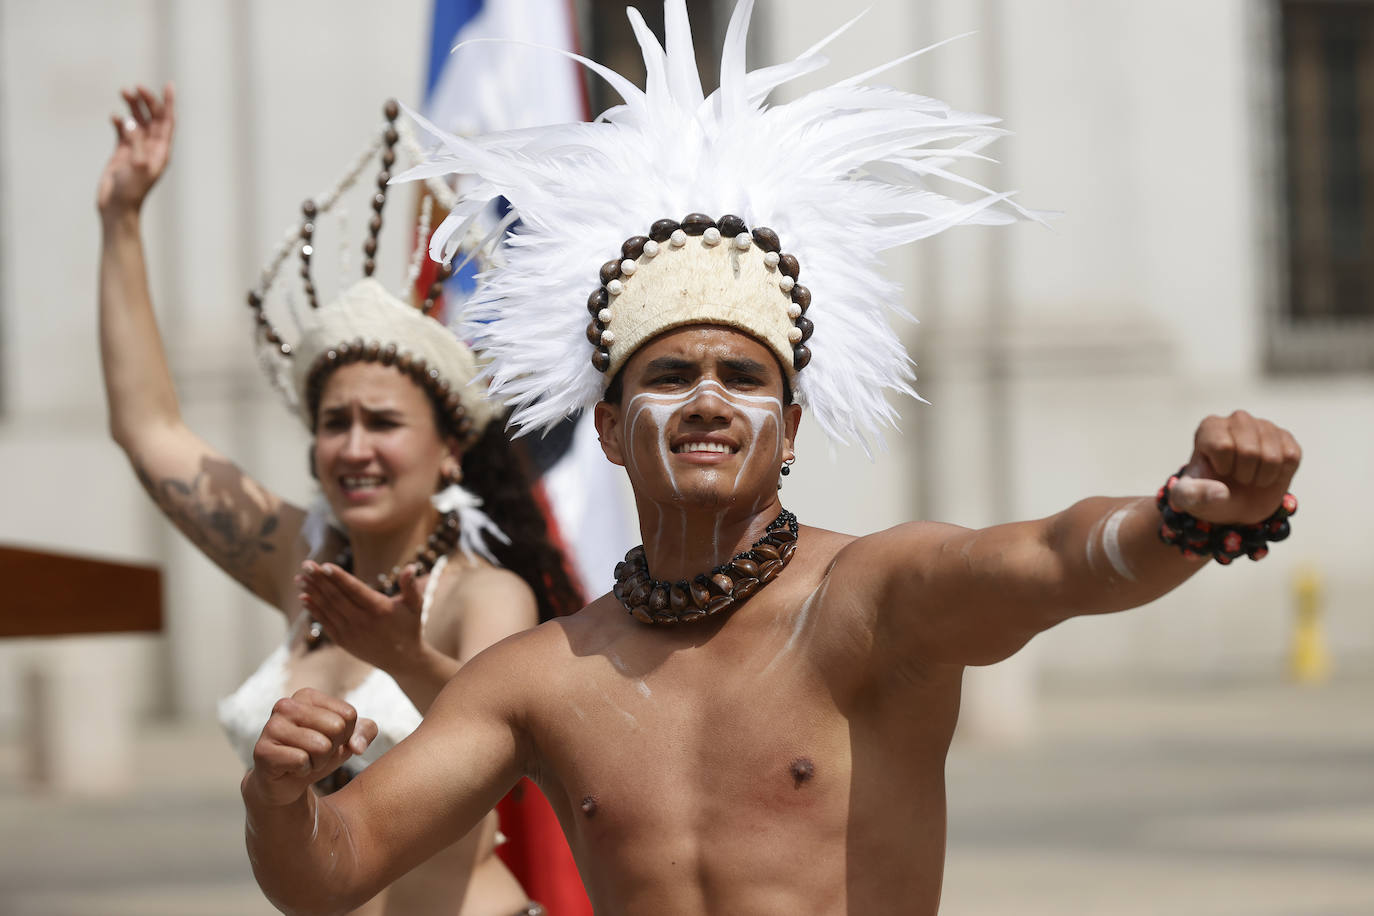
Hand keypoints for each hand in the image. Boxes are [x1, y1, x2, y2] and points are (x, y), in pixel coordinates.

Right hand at [97, 84, 174, 218]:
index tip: (169, 85)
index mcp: (162, 150)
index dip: (169, 103)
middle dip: (146, 101)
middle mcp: (152, 147)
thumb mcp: (138, 165)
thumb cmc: (132, 190)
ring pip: (137, 121)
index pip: (168, 122)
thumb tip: (131, 122)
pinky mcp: (122, 151)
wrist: (117, 207)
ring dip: (132, 106)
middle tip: (135, 88)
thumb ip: (137, 142)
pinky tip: (113, 116)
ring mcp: (136, 148)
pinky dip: (119, 121)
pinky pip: (122, 130)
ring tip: (123, 92)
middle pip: (153, 117)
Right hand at [247, 688, 376, 806]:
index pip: (349, 714)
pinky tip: (291, 769)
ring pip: (321, 746)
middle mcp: (286, 705)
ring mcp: (271, 727)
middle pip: (337, 727)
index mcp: (306, 696)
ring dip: (318, 761)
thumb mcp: (348, 740)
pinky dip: (303, 770)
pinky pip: (302, 760)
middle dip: (332, 748)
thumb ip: (366, 731)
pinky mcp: (262, 750)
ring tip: (303, 760)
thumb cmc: (318, 754)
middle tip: (314, 753)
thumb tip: (357, 746)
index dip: (345, 735)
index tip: (327, 740)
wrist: (286, 784)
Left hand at [298, 561, 427, 673]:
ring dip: (312, 592)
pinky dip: (314, 609)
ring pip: (327, 608)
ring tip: (299, 578)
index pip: (354, 590)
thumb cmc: (408, 627)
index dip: (339, 577)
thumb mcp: (415, 605)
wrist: (402, 659)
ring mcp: (350, 632)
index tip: (324, 565)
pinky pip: (325, 622)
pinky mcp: (343, 640)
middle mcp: (362, 621)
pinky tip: (303, 597)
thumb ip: (410, 585)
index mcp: (378, 609)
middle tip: (306, 564)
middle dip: (319, 579)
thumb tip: (411, 566)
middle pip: (336, 597)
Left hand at [1170, 410, 1301, 523]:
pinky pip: (1291, 457)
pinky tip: (1267, 473)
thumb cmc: (1208, 494)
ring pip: (1273, 456)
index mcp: (1210, 426)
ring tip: (1251, 476)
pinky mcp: (1287, 438)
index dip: (1224, 468)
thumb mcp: (1189, 498)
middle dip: (1244, 475)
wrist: (1234, 502)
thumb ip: (1193, 495)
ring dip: (1262, 477)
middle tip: (1237, 476)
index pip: (1223, 447)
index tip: (1218, 470)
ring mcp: (1265, 426)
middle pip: (1249, 451)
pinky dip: (1280, 474)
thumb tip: (1221, 492)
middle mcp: (1238, 419)